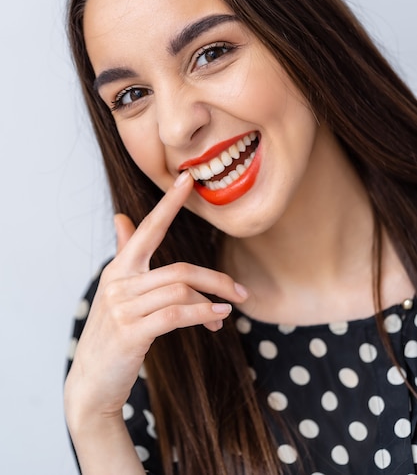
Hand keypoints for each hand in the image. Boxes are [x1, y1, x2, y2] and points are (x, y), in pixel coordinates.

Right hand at [65, 171, 247, 424]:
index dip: (169, 203)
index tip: (188, 179)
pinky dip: (202, 314)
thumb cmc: (111, 334)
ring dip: (211, 304)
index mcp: (119, 270)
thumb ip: (125, 254)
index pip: (148, 229)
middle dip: (216, 280)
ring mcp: (122, 308)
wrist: (91, 383)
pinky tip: (217, 317)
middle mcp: (119, 283)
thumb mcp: (116, 292)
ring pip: (181, 292)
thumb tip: (122, 217)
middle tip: (241, 293)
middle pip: (180, 270)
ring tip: (225, 316)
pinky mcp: (130, 333)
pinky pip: (176, 315)